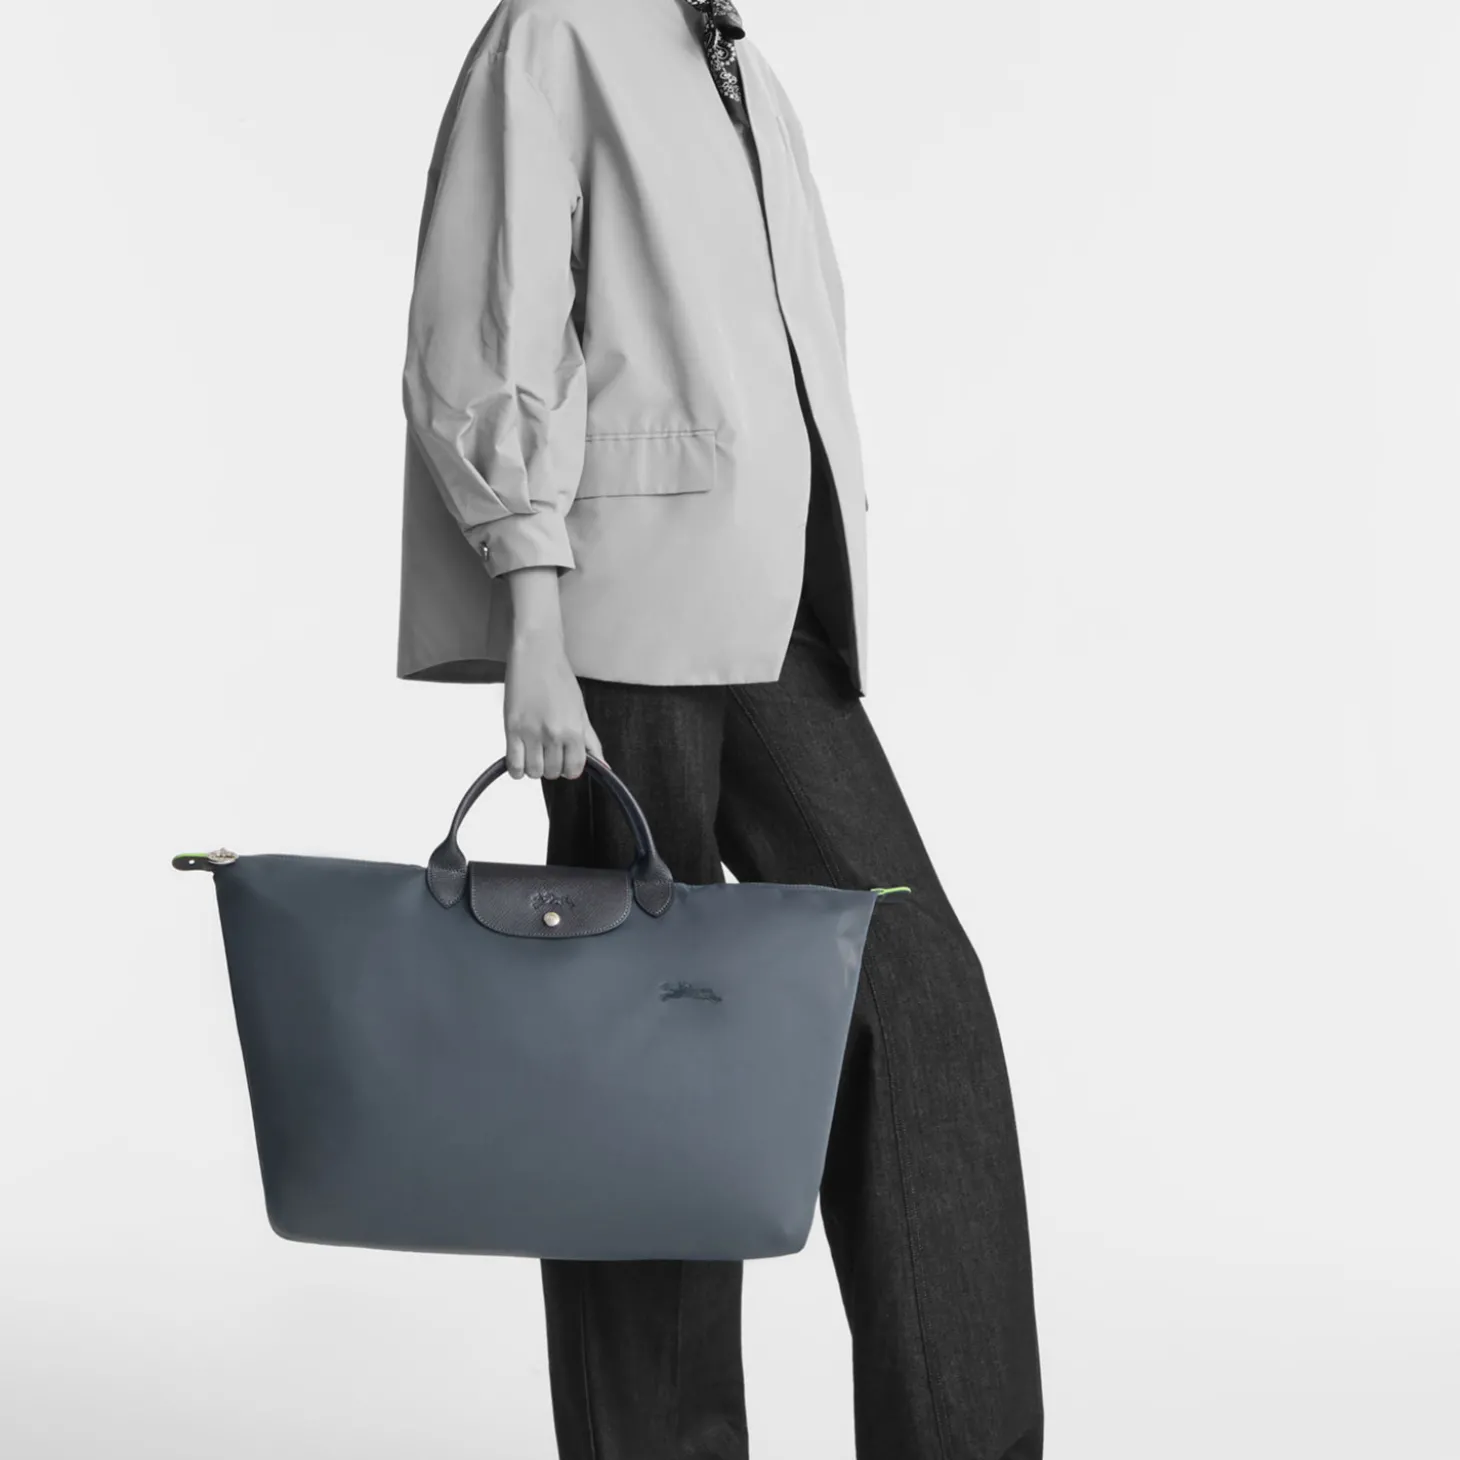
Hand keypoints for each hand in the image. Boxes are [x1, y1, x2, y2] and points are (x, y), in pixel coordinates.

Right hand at [501, 587, 602, 777]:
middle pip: (552, 773)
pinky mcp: (511, 729)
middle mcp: (553, 735)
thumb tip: (603, 765)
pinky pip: (514, 765)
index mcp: (574, 731)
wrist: (537, 654)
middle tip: (548, 751)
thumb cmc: (559, 678)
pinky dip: (517, 769)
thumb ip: (590, 741)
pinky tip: (520, 758)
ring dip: (534, 767)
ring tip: (534, 752)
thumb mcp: (581, 711)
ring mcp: (531, 734)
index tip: (565, 759)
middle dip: (551, 766)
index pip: (574, 769)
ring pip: (533, 772)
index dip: (569, 767)